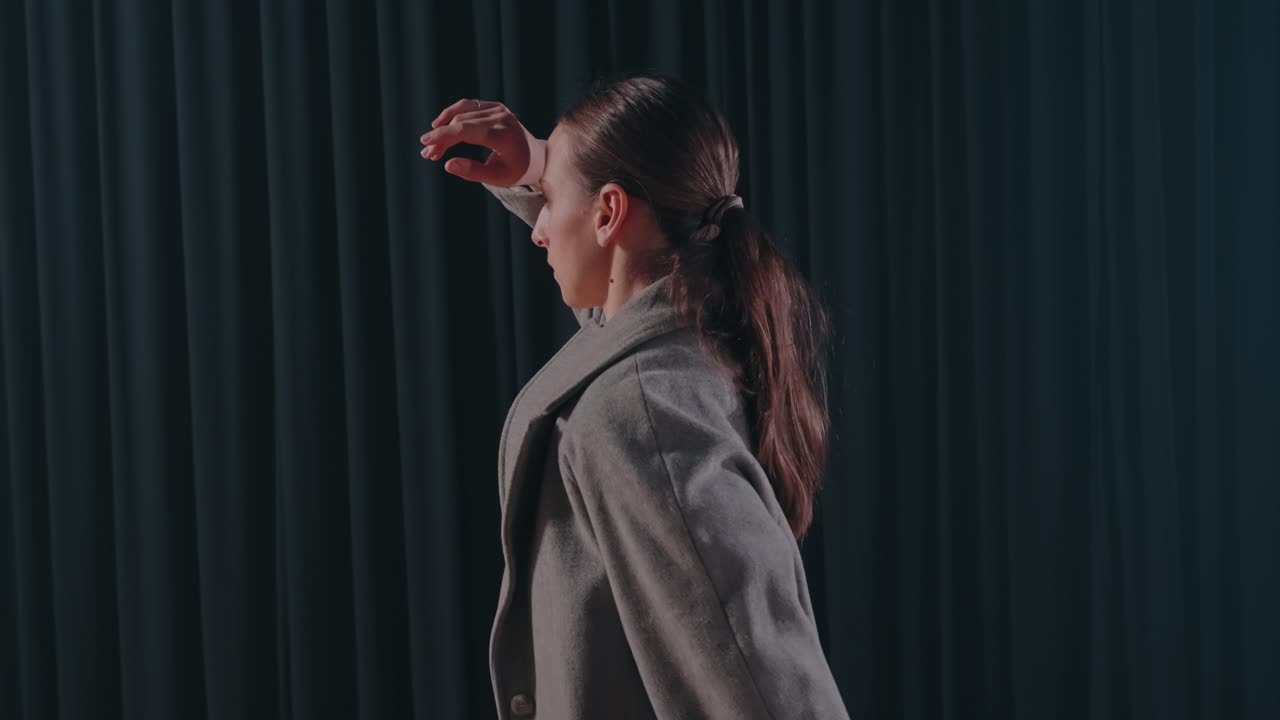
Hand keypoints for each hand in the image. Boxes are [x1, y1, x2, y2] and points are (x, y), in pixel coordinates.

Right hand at [419, 98, 544, 186]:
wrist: (536, 156)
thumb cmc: (516, 170)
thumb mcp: (497, 178)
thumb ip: (473, 172)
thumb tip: (447, 165)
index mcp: (504, 136)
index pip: (467, 130)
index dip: (443, 136)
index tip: (426, 144)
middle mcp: (502, 118)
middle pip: (461, 122)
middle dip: (441, 138)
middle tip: (428, 154)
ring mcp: (499, 109)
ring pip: (461, 113)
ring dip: (443, 127)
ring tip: (433, 145)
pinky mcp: (495, 106)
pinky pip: (467, 106)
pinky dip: (452, 116)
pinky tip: (440, 126)